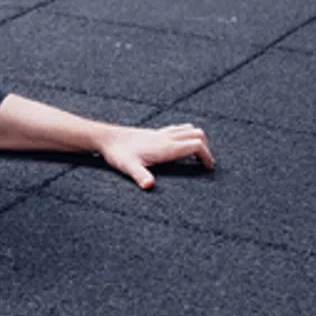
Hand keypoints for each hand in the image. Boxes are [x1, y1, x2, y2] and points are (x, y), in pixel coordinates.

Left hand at [94, 123, 213, 190]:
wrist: (107, 138)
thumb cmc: (118, 153)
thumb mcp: (129, 167)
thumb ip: (140, 176)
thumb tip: (149, 186)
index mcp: (166, 146)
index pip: (196, 145)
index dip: (207, 156)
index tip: (208, 168)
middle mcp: (166, 137)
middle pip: (197, 134)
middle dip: (205, 148)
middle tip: (204, 163)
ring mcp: (161, 133)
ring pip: (188, 129)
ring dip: (195, 139)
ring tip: (194, 156)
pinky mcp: (155, 132)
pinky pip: (177, 129)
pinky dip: (185, 135)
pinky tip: (177, 147)